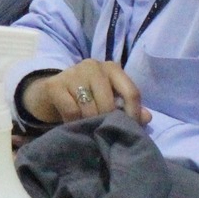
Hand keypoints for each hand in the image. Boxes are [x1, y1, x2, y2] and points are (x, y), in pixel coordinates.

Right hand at [21, 59, 147, 125]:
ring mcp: (73, 73)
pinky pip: (71, 111)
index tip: (130, 129)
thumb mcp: (109, 97)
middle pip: (109, 103)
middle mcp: (93, 66)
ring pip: (90, 108)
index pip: (131, 92)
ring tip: (89, 129)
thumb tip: (146, 118)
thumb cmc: (87, 95)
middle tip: (104, 131)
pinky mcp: (55, 85)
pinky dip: (74, 123)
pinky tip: (74, 125)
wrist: (52, 91)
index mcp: (112, 68)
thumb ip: (128, 106)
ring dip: (90, 123)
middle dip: (107, 121)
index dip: (133, 114)